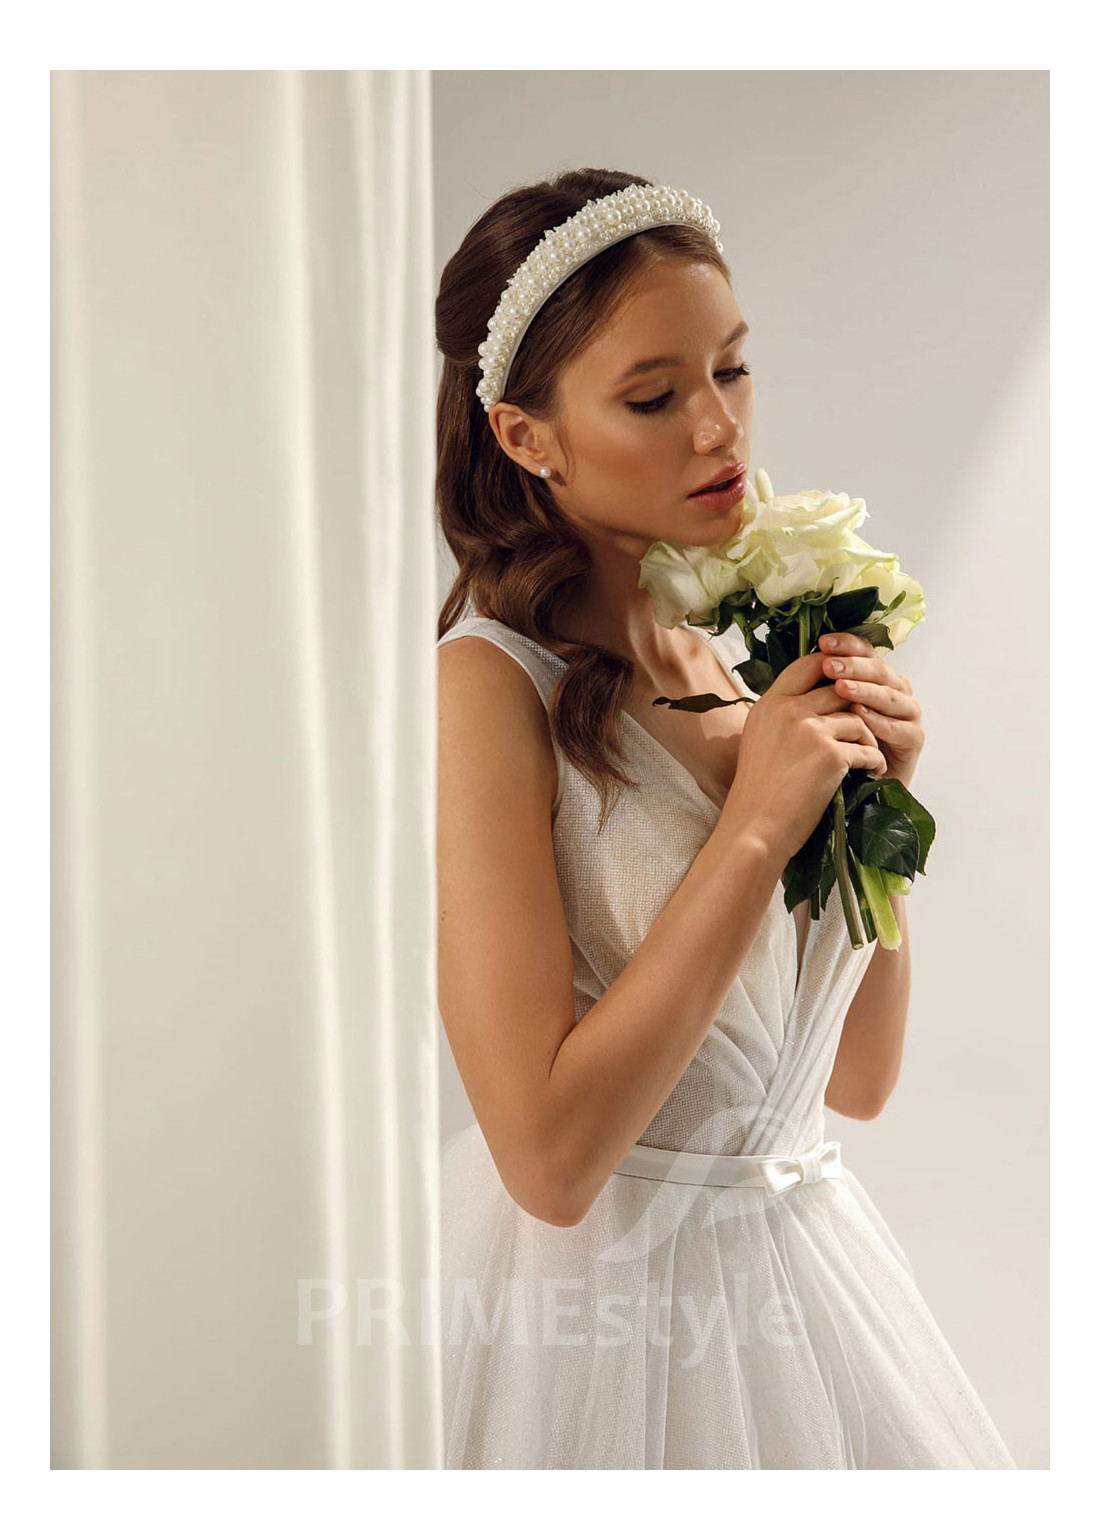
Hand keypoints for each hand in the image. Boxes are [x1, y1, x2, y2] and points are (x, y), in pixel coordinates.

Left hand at [817, 632, 924, 788]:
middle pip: (878, 670)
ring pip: (890, 696)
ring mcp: (908, 713)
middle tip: (828, 665)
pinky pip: (899, 728)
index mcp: (875, 677)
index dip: (846, 644)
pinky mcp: (914, 739)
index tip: (823, 642)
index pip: (864, 652)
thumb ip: (821, 685)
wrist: (858, 784)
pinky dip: (880, 722)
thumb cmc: (839, 744)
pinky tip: (861, 717)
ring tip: (841, 688)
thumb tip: (799, 660)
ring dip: (865, 691)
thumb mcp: (827, 710)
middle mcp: (895, 690)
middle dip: (852, 666)